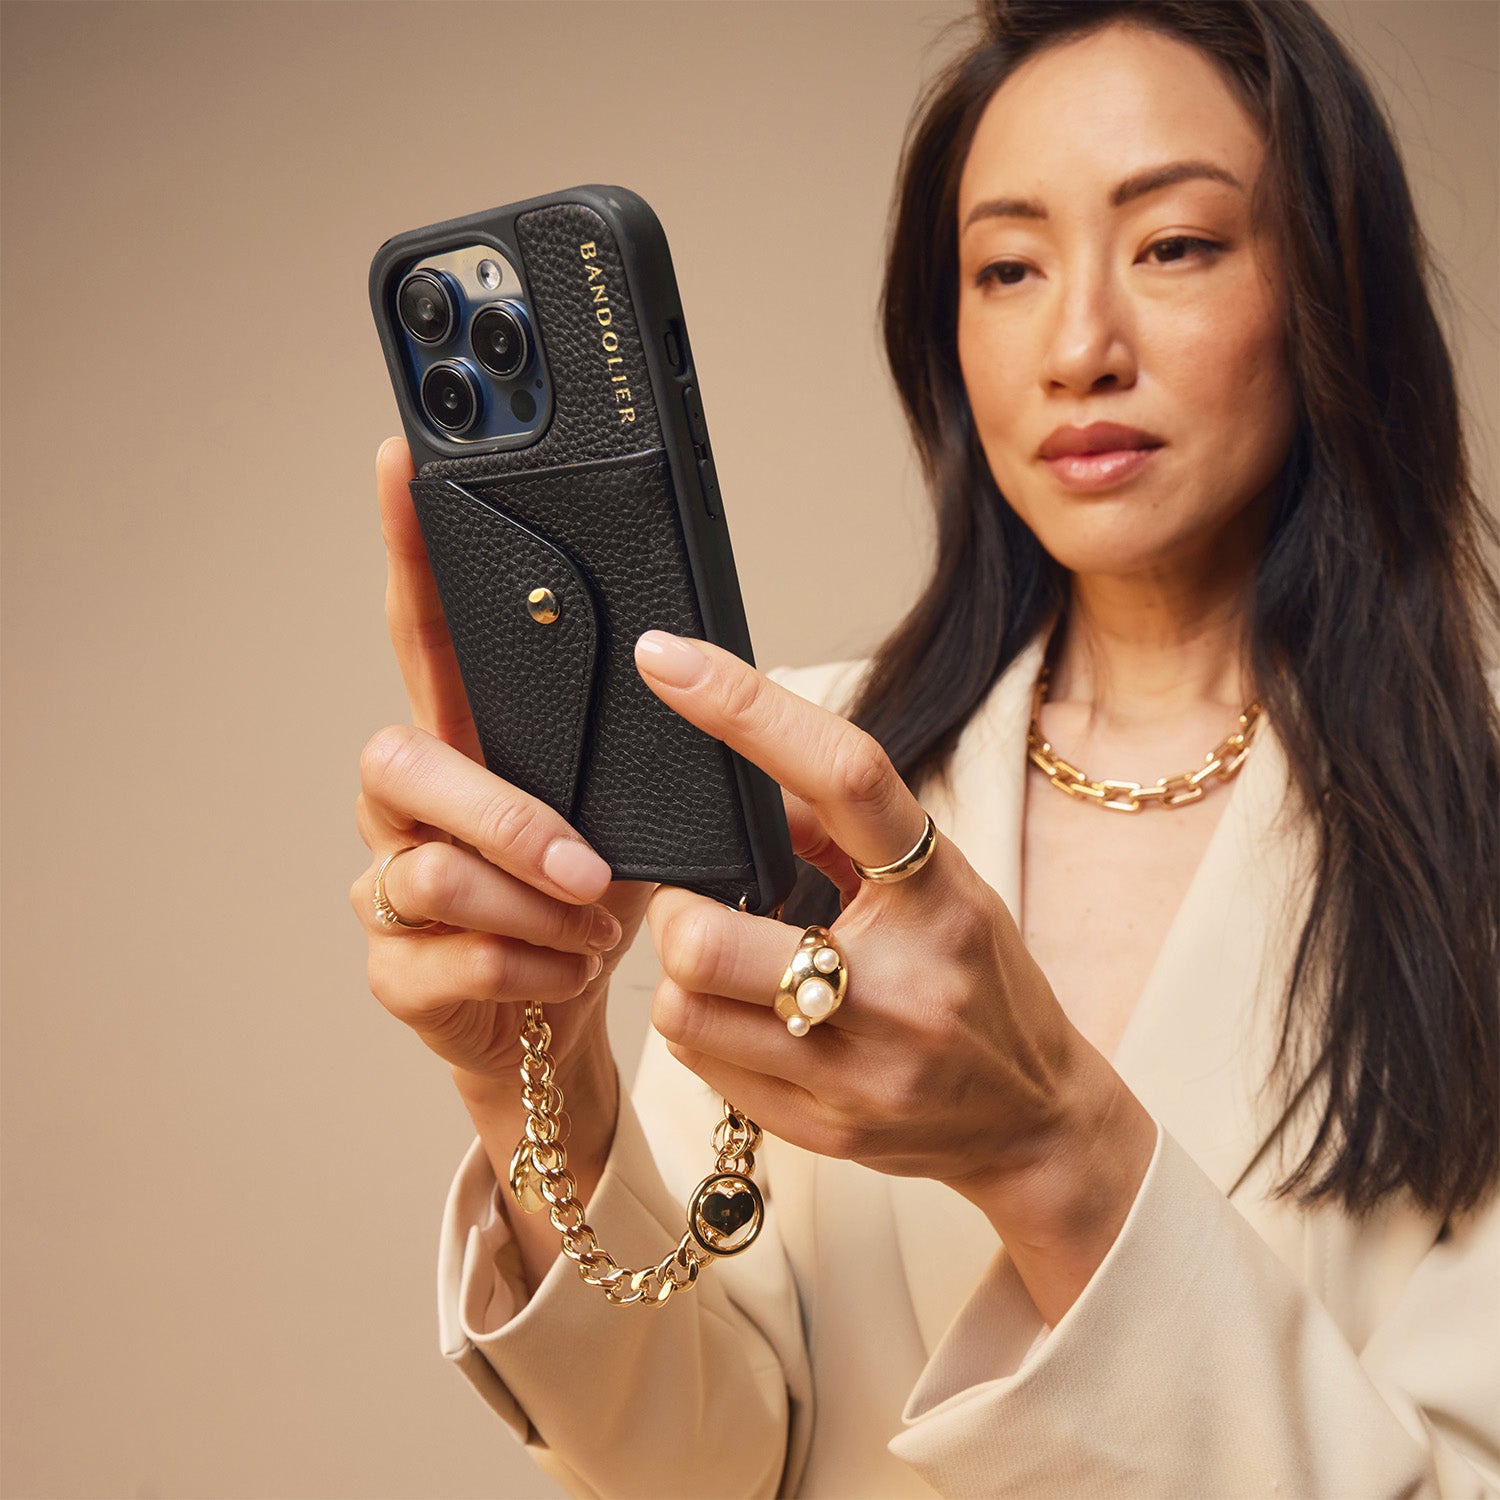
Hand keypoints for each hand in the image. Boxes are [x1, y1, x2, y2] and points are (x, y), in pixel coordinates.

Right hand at [350, 438, 651, 1090]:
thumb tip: (688, 659)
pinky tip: (565, 968)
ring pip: (433, 872)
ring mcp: (389, 882)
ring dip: (537, 908)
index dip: (411, 553)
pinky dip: (535, 968)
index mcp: (472, 743)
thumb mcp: (623, 809)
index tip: (404, 462)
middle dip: (507, 818)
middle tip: (589, 867)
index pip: (427, 634)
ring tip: (592, 928)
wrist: (562, 1009)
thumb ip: (624, 745)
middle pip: (398, 759)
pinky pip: (452, 957)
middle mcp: (411, 803)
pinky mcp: (395, 966)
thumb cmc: (590, 895)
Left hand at [634, 629, 1156, 1320]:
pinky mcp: (827, 1128)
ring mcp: (863, 1069)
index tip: (670, 660)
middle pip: (709, 937)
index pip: (845, 774)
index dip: (746, 709)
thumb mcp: (941, 888)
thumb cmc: (980, 984)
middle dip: (679, 913)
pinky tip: (752, 1020)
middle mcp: (903, 983)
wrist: (1035, 1120)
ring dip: (685, 974)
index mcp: (937, 893)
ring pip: (686, 1009)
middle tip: (700, 906)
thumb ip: (844, 832)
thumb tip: (747, 774)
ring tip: (728, 965)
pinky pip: (703, 1066)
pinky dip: (705, 1030)